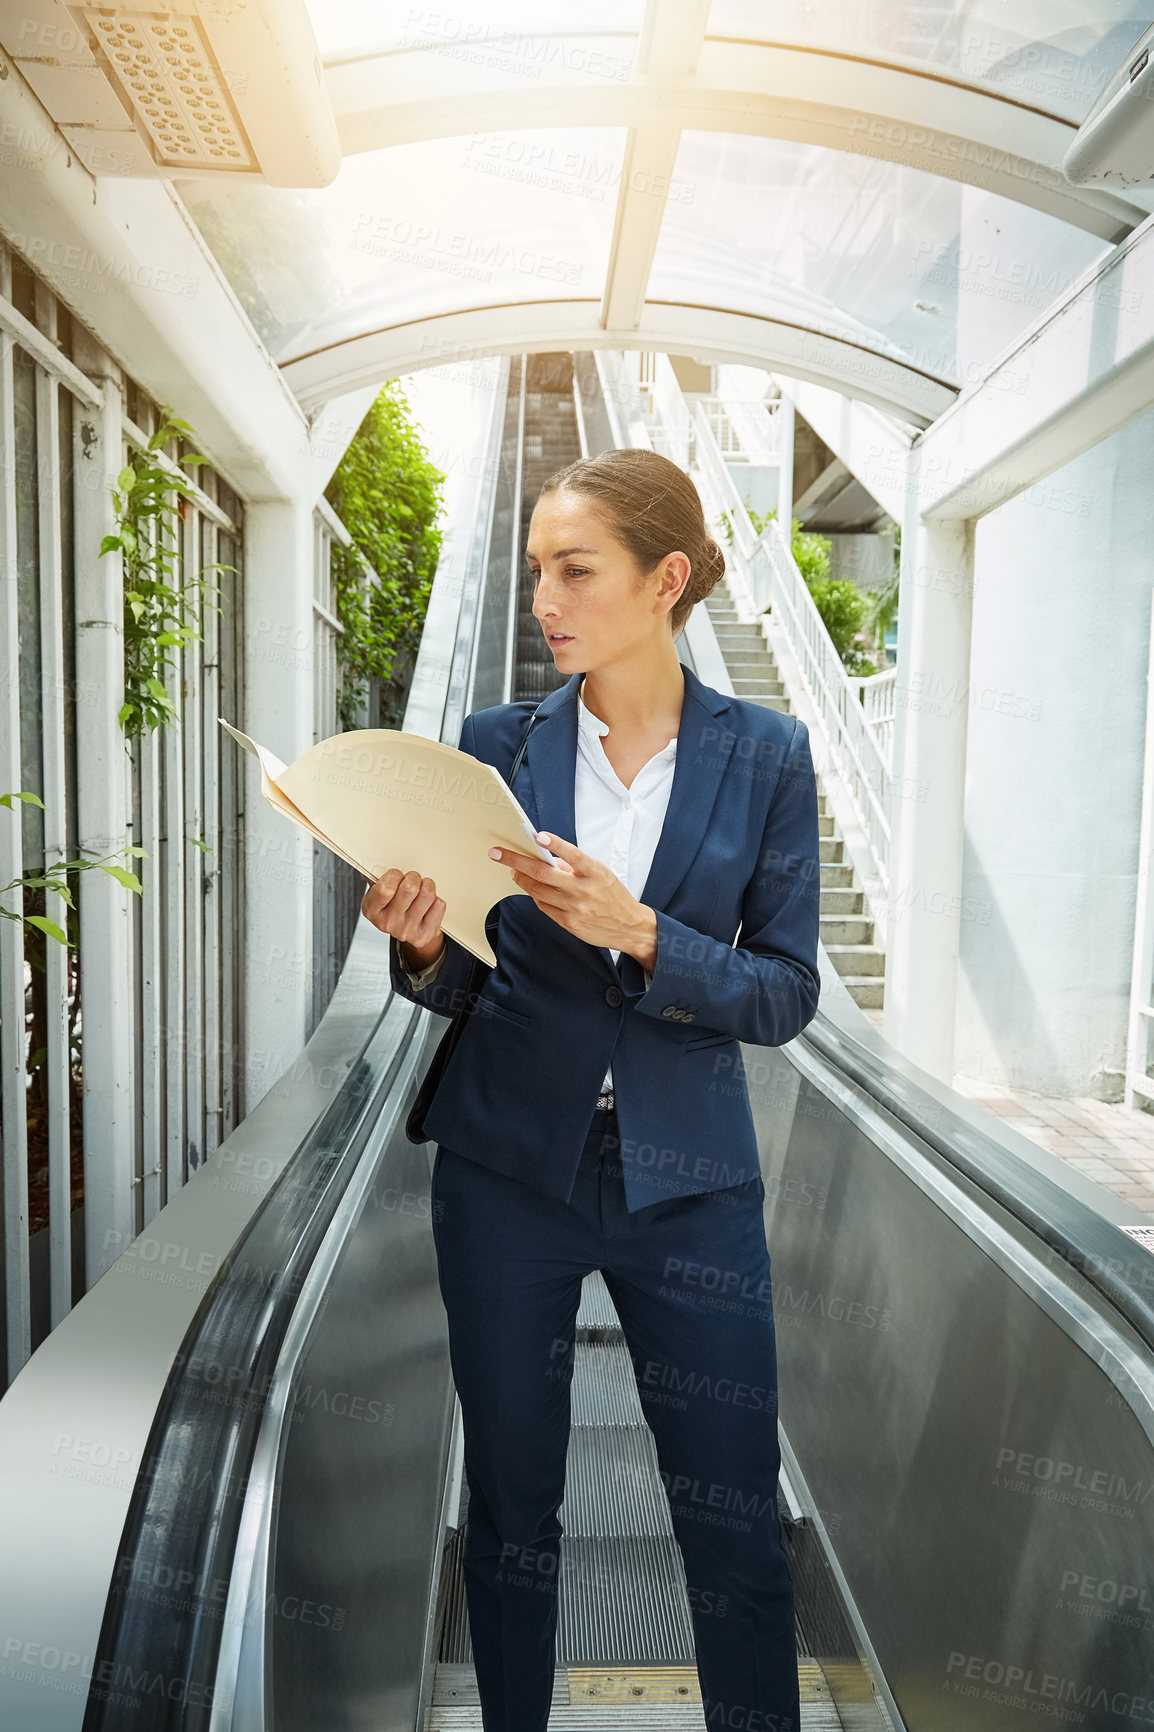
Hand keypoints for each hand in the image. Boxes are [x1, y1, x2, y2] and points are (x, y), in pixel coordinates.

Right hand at [361, 867, 445, 968]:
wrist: (405, 928)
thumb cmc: (391, 903)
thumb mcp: (377, 890)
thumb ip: (376, 876)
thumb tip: (375, 858)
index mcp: (371, 909)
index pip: (386, 887)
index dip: (395, 875)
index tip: (397, 875)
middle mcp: (387, 923)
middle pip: (410, 888)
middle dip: (413, 877)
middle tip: (412, 880)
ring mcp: (406, 931)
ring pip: (427, 894)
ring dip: (427, 886)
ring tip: (422, 890)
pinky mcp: (424, 935)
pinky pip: (439, 905)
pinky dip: (436, 900)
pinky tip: (428, 905)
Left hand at [488, 831, 657, 968]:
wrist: (629, 927)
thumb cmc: (613, 896)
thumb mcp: (601, 874)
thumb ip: (575, 866)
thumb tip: (547, 859)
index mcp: (596, 873)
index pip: (574, 855)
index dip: (555, 844)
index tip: (538, 835)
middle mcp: (585, 890)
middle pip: (543, 874)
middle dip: (516, 862)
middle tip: (498, 853)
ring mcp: (575, 909)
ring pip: (537, 891)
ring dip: (520, 878)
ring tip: (512, 870)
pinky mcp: (569, 924)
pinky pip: (543, 906)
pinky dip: (535, 895)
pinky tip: (531, 889)